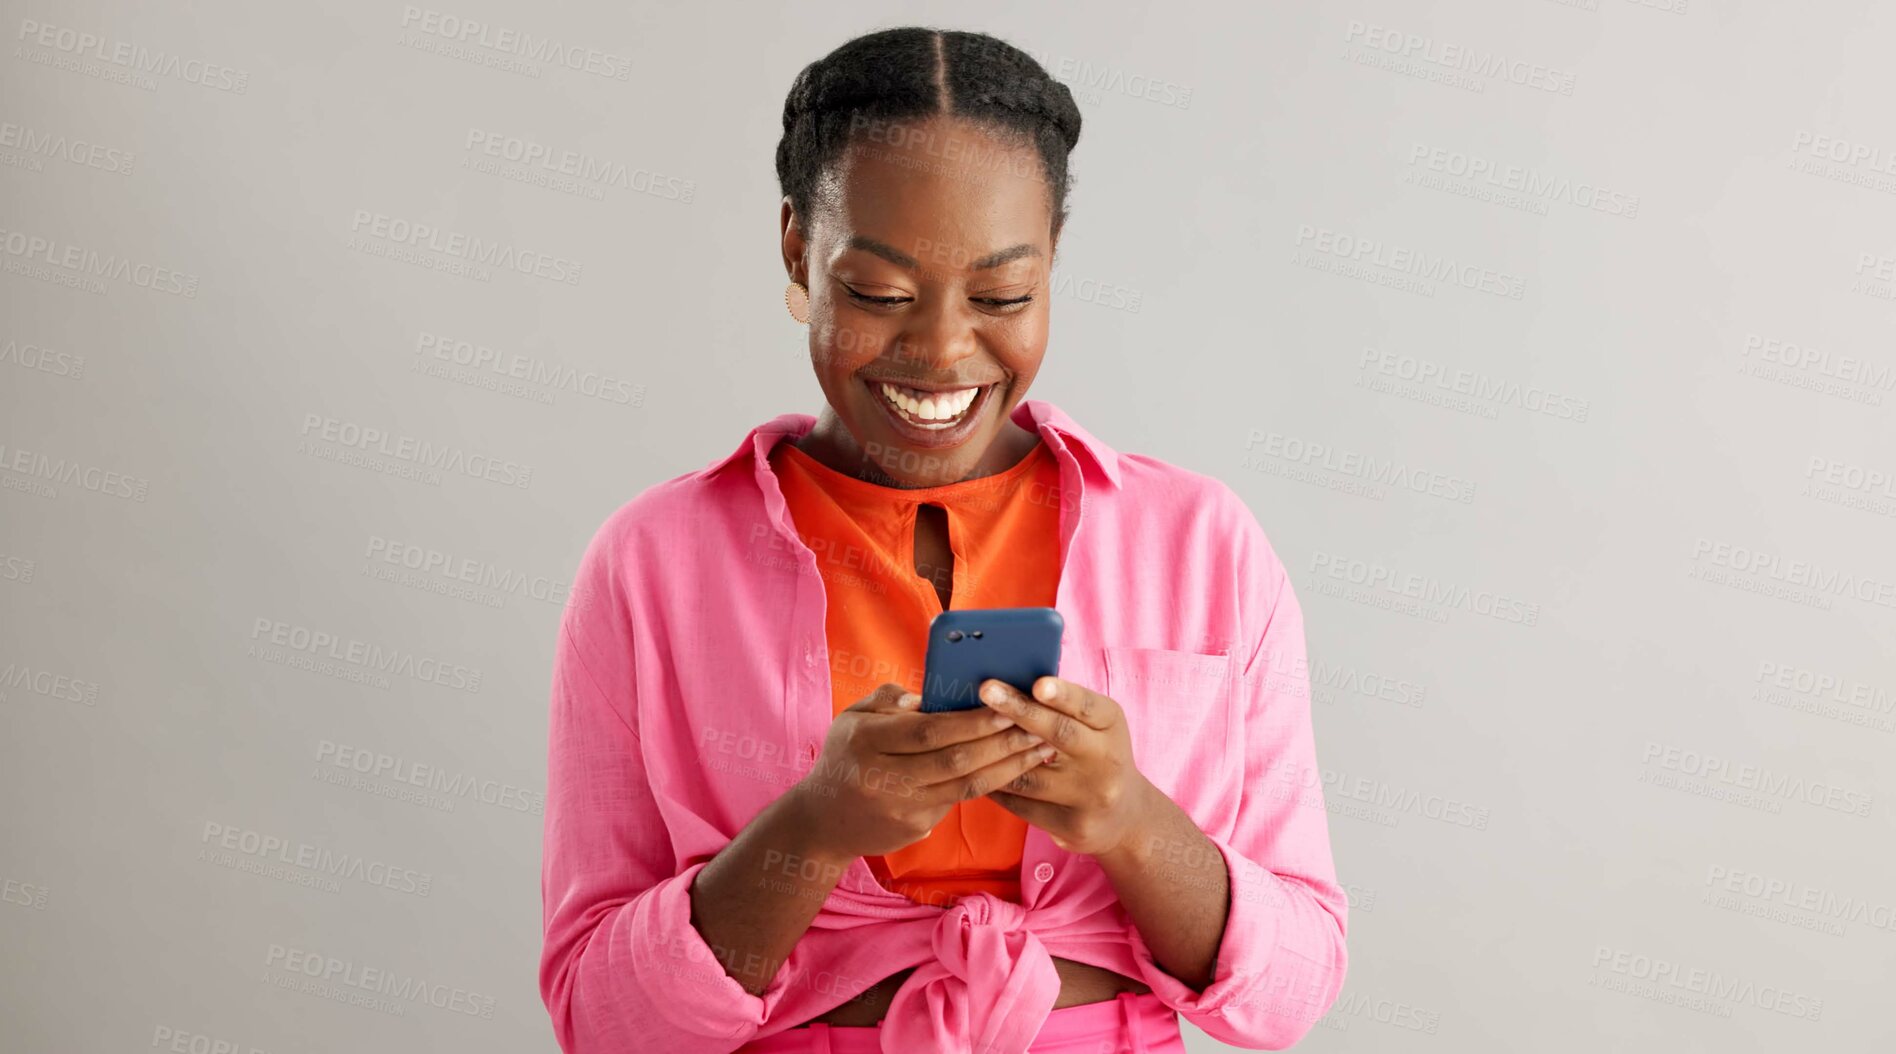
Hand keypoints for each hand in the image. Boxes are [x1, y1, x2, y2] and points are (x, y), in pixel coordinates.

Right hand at [793, 683, 1057, 860]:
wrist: (823, 820)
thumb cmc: (846, 756)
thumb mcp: (852, 718)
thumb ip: (886, 700)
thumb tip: (924, 698)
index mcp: (866, 741)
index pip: (928, 731)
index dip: (970, 721)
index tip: (1006, 706)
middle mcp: (883, 777)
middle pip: (953, 759)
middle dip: (1001, 742)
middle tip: (1037, 725)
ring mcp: (901, 807)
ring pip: (965, 785)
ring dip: (1008, 766)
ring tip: (1040, 748)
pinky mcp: (915, 826)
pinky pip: (960, 800)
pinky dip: (992, 783)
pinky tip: (1017, 768)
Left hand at [975, 677, 1158, 857]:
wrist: (1123, 816)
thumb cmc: (1095, 754)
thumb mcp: (1094, 726)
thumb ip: (1062, 706)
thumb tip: (1009, 682)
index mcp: (1112, 725)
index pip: (1087, 706)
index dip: (1063, 695)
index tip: (1037, 683)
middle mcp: (1107, 760)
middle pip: (1059, 734)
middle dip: (1020, 711)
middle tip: (987, 689)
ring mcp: (1091, 796)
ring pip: (1030, 774)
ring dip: (994, 753)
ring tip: (964, 732)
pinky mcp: (1073, 825)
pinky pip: (1022, 804)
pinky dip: (995, 786)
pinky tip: (974, 771)